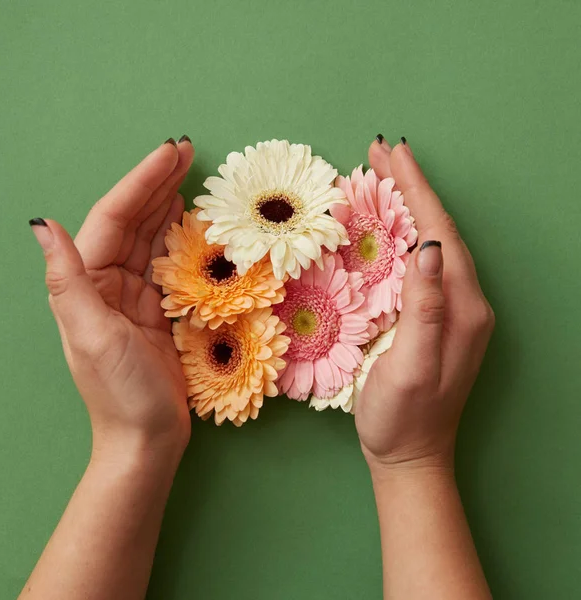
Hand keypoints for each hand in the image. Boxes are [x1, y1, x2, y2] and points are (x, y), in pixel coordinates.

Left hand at [30, 139, 193, 464]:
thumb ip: (68, 279)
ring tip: (190, 174)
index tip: (171, 153)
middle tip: (187, 150)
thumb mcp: (90, 335)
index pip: (114, 220)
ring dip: (169, 204)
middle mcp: (107, 284)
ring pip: (152, 238)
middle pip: (134, 221)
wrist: (148, 438)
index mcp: (87, 284)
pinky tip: (192, 220)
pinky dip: (182, 238)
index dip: (141, 183)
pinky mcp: (159, 310)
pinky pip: (171, 264)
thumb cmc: (121, 393)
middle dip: (158, 183)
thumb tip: (41, 224)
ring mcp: (135, 296)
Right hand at [355, 138, 494, 470]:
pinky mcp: (437, 318)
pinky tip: (391, 226)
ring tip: (382, 177)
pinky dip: (407, 234)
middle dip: (412, 189)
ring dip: (409, 207)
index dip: (417, 191)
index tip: (393, 154)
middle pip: (440, 231)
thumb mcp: (410, 368)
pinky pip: (424, 263)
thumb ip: (425, 310)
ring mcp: (453, 310)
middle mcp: (465, 303)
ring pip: (433, 243)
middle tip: (381, 153)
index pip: (441, 234)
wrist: (410, 454)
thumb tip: (430, 250)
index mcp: (462, 309)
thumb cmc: (402, 417)